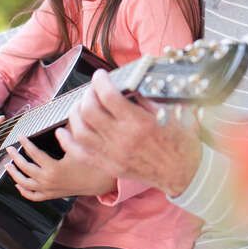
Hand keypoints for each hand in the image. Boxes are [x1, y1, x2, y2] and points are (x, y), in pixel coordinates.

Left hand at [4, 136, 116, 201]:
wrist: (98, 181)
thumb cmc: (90, 163)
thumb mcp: (79, 149)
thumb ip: (67, 138)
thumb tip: (57, 130)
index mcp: (54, 168)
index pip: (34, 153)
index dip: (26, 143)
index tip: (20, 135)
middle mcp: (49, 181)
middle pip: (26, 168)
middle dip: (15, 157)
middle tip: (10, 148)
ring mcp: (49, 190)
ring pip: (25, 184)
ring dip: (14, 174)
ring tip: (8, 165)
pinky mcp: (52, 195)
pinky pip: (33, 196)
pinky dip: (23, 191)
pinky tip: (18, 184)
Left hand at [60, 70, 201, 196]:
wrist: (183, 173)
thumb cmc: (180, 141)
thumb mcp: (170, 112)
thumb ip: (146, 98)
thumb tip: (128, 84)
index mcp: (139, 122)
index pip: (108, 96)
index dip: (100, 81)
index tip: (100, 75)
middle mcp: (122, 139)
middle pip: (89, 111)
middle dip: (87, 94)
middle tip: (92, 90)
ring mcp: (113, 154)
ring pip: (80, 131)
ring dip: (75, 114)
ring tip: (81, 105)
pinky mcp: (108, 166)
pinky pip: (79, 153)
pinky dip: (68, 141)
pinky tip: (64, 130)